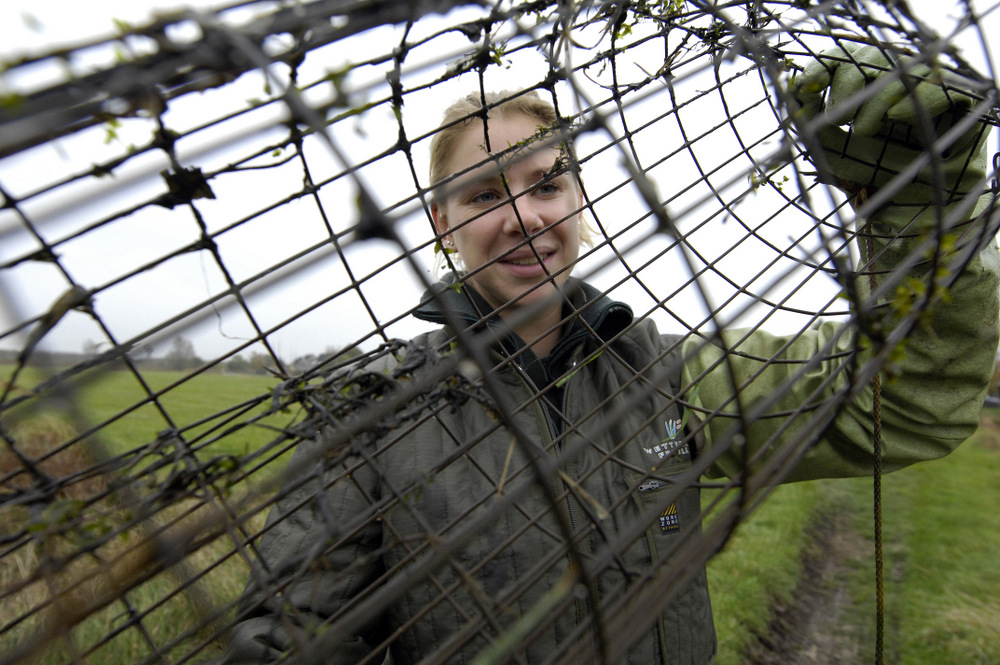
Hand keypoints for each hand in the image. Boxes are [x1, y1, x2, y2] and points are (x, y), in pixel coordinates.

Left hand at [790, 43, 991, 209]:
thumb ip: (824, 141)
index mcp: (868, 97)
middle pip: (871, 57)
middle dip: (847, 81)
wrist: (923, 222)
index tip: (801, 86)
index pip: (845, 64)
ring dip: (877, 96)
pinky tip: (896, 116)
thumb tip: (796, 114)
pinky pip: (944, 87)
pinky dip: (919, 98)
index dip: (822, 68)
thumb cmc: (885, 191)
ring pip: (904, 68)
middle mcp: (898, 89)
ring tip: (864, 129)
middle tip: (837, 116)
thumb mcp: (846, 166)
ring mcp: (930, 94)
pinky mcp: (964, 106)